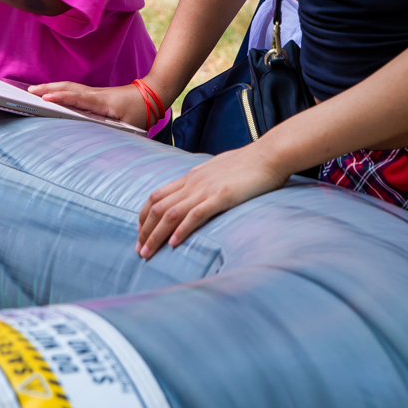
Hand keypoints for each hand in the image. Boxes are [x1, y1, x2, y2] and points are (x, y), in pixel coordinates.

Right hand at [29, 81, 151, 129]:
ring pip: (70, 87)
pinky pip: (74, 90)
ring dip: (51, 87)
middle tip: (29, 91)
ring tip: (34, 91)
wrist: (152, 94)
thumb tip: (94, 144)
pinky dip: (60, 90)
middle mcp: (96, 94)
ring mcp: (95, 92)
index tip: (45, 97)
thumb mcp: (129, 127)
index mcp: (103, 102)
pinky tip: (51, 94)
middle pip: (68, 88)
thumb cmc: (140, 112)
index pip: (78, 98)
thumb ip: (112, 133)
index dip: (61, 98)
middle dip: (48, 88)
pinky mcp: (95, 94)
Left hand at [135, 144, 290, 258]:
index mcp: (191, 176)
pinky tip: (173, 243)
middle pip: (158, 207)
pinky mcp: (221, 197)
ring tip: (147, 252)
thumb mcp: (218, 170)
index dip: (145, 215)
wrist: (268, 155)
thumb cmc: (247, 164)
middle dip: (145, 230)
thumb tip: (199, 193)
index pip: (157, 195)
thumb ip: (205, 181)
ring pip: (171, 213)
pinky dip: (181, 230)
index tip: (141, 232)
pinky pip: (195, 215)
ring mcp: (206, 190)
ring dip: (156, 234)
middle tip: (139, 250)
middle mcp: (193, 183)